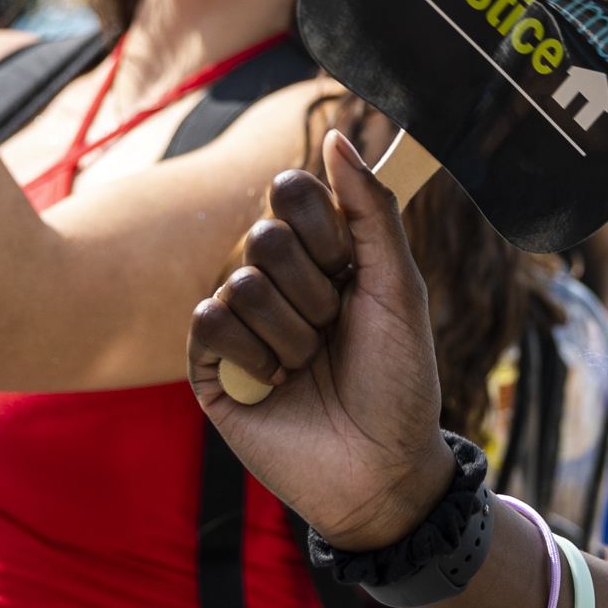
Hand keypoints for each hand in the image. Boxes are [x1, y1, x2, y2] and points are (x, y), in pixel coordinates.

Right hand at [187, 132, 455, 548]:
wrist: (382, 470)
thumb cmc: (400, 382)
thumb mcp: (399, 289)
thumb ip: (371, 211)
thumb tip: (336, 138)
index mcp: (322, 256)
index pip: (291, 193)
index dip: (320, 228)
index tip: (348, 270)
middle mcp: (277, 282)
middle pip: (265, 237)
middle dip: (314, 291)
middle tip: (334, 331)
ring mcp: (241, 324)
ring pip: (240, 282)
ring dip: (290, 333)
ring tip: (310, 367)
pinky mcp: (211, 368)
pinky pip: (207, 322)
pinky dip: (251, 353)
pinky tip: (276, 382)